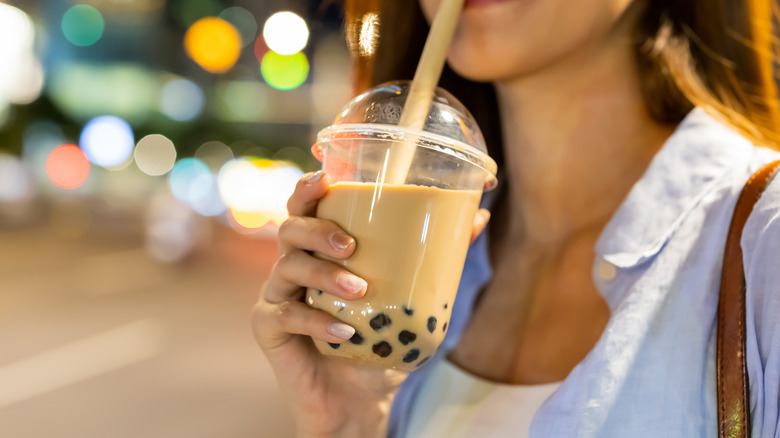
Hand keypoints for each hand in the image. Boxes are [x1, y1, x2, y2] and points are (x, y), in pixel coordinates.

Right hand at [251, 171, 490, 437]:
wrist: (358, 400)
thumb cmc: (380, 341)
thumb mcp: (411, 298)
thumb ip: (437, 258)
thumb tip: (479, 216)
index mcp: (319, 250)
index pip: (305, 208)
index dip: (308, 189)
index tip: (326, 178)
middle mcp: (293, 266)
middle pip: (290, 230)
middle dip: (318, 230)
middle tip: (350, 245)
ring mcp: (278, 296)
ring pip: (287, 267)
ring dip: (324, 274)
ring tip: (360, 290)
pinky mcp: (269, 328)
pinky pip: (286, 315)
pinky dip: (317, 321)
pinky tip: (345, 331)